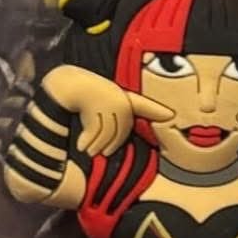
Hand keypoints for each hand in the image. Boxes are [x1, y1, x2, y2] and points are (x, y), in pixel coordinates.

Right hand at [44, 64, 174, 157]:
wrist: (66, 83)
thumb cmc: (83, 94)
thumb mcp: (102, 104)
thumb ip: (114, 120)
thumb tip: (112, 145)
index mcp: (123, 97)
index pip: (143, 104)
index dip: (156, 111)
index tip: (171, 115)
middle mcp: (119, 98)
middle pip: (120, 130)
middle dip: (111, 144)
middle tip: (101, 154)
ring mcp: (108, 101)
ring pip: (107, 133)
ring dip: (96, 145)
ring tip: (88, 150)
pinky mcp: (95, 105)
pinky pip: (95, 130)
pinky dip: (87, 140)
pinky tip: (81, 144)